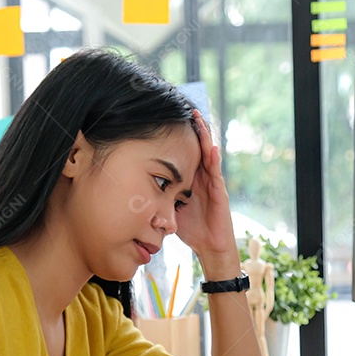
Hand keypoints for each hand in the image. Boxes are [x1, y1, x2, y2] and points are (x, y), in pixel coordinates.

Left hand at [175, 110, 239, 277]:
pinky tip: (210, 147)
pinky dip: (213, 159)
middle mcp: (202, 176)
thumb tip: (134, 186)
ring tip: (199, 119)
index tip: (171, 118)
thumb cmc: (191, 228)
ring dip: (204, 136)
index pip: (185, 152)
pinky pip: (215, 172)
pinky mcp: (219, 191)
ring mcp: (212, 182)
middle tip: (187, 108)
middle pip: (197, 147)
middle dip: (194, 128)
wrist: (209, 247)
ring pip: (208, 154)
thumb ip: (159, 194)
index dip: (180, 136)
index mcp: (190, 178)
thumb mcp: (169, 207)